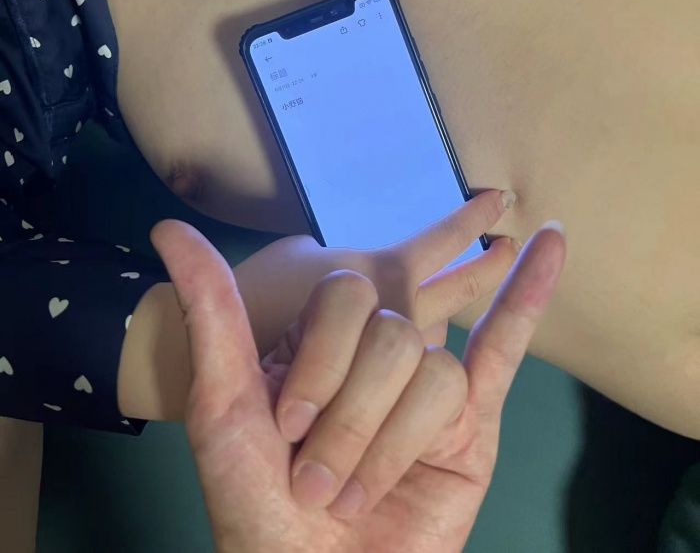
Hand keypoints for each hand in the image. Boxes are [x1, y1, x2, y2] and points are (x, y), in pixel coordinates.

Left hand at [150, 214, 564, 552]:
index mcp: (320, 340)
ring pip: (435, 372)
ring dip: (391, 445)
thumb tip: (167, 228)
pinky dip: (530, 295)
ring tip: (359, 495)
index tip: (289, 426)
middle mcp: (375, 352)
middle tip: (320, 478)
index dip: (320, 363)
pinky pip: (506, 349)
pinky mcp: (473, 423)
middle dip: (351, 419)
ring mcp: (427, 383)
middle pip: (392, 336)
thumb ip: (210, 311)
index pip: (344, 299)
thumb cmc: (258, 505)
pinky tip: (554, 243)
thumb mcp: (223, 404)